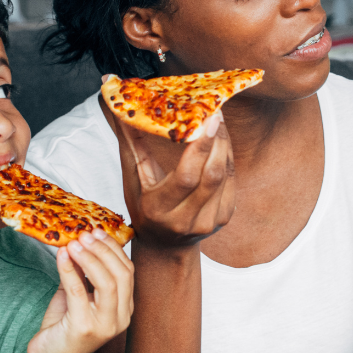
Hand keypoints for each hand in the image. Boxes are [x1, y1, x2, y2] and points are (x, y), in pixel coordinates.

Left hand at [27, 230, 134, 352]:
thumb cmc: (64, 327)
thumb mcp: (78, 295)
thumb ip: (83, 273)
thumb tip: (80, 241)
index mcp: (124, 309)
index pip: (128, 271)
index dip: (114, 249)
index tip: (97, 232)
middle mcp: (120, 318)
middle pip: (122, 275)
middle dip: (103, 250)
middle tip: (85, 234)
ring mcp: (104, 325)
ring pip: (107, 283)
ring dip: (89, 258)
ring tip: (73, 243)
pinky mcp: (83, 329)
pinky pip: (78, 292)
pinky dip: (69, 270)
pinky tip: (61, 256)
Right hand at [102, 103, 235, 247]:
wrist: (164, 245)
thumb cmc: (143, 206)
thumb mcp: (133, 178)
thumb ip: (131, 142)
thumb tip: (120, 107)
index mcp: (159, 209)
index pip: (187, 177)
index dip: (201, 147)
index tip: (208, 118)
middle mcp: (186, 220)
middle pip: (212, 175)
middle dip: (217, 140)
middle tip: (215, 111)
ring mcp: (209, 222)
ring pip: (225, 175)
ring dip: (224, 145)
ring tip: (218, 121)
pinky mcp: (224, 218)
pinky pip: (231, 181)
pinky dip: (227, 157)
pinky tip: (221, 141)